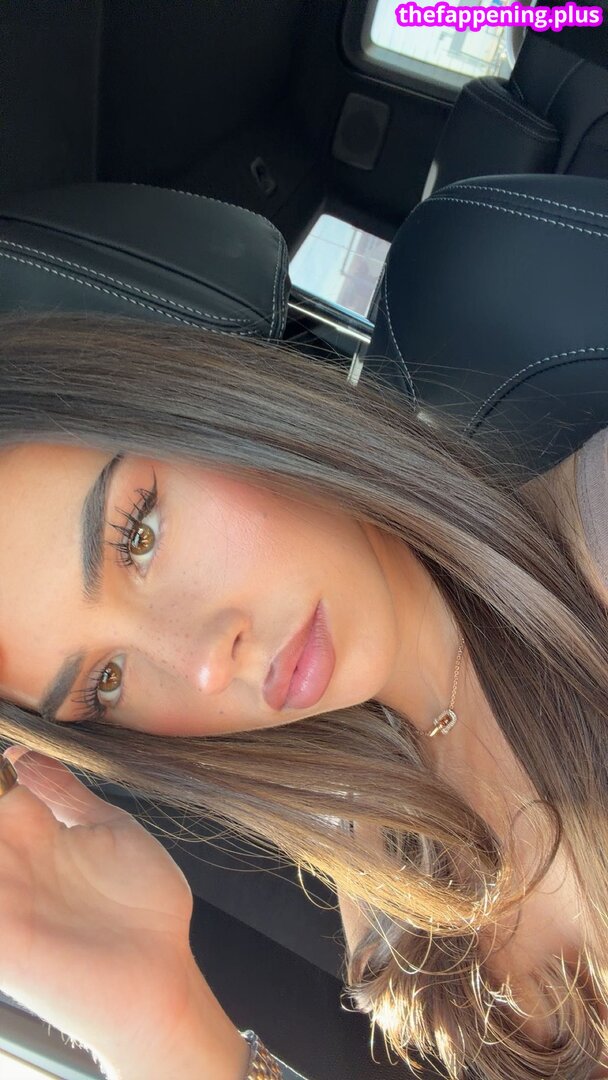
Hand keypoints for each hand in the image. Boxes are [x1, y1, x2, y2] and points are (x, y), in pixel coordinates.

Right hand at [0, 747, 229, 1073]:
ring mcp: (2, 897)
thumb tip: (21, 752)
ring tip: (1, 808)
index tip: (3, 751)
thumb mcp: (106, 829)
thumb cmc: (142, 908)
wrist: (161, 975)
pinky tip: (0, 861)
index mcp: (32, 828)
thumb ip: (63, 792)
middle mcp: (10, 858)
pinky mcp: (0, 939)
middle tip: (0, 783)